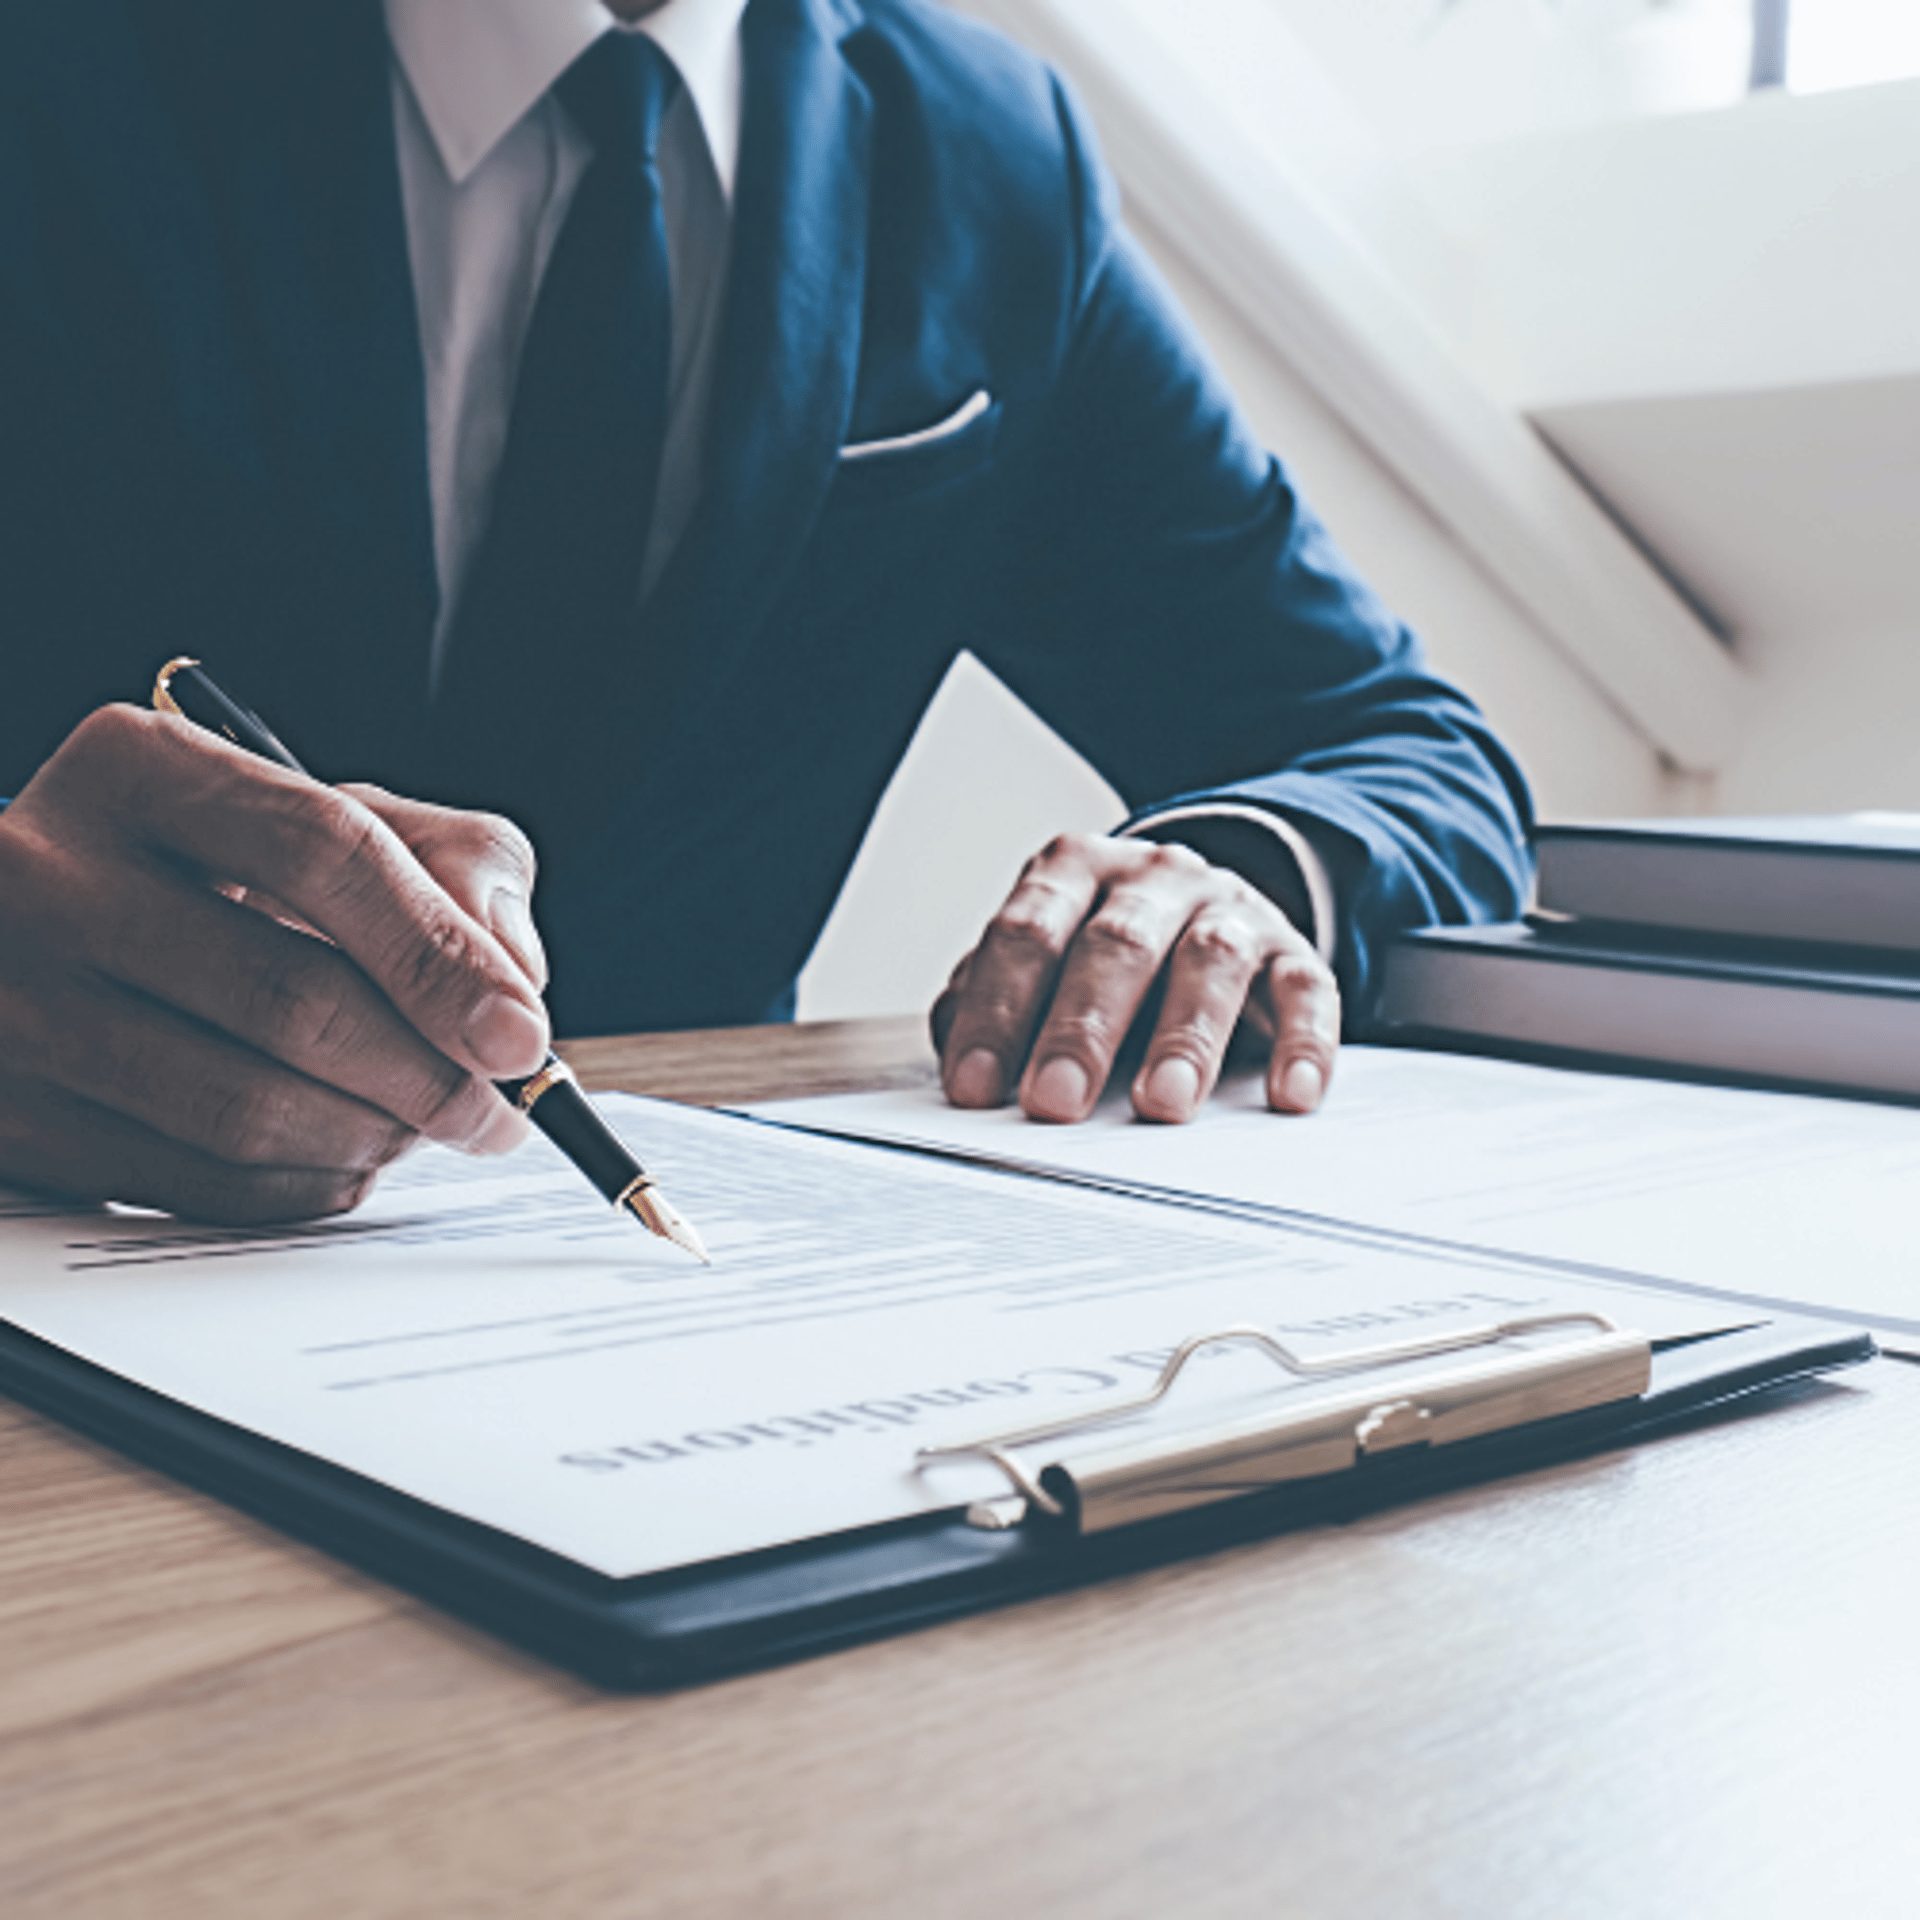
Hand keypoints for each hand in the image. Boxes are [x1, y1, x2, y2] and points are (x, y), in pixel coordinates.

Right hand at [0, 706, 551, 1222]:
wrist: (35, 934)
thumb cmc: (216, 873)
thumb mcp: (331, 819)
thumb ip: (453, 863)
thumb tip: (512, 980)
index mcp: (142, 772)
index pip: (322, 853)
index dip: (439, 956)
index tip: (520, 1035)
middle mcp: (48, 874)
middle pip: (290, 997)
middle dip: (430, 1075)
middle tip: (499, 1109)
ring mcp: (12, 1002)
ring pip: (243, 1109)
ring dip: (373, 1138)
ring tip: (424, 1128)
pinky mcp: (10, 1117)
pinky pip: (194, 1182)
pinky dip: (303, 1186)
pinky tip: (345, 1156)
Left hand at [932, 832, 1338, 1123]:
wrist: (1206, 909)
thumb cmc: (1102, 956)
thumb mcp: (1043, 962)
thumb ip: (994, 1000)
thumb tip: (957, 1060)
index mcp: (1074, 872)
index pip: (1027, 935)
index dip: (998, 1011)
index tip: (976, 1087)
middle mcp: (1153, 879)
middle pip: (1115, 946)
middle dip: (1082, 1028)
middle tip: (1055, 1101)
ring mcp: (1229, 909)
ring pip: (1210, 959)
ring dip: (1185, 1035)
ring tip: (1163, 1103)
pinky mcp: (1294, 952)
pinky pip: (1306, 990)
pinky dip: (1302, 1043)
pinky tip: (1288, 1094)